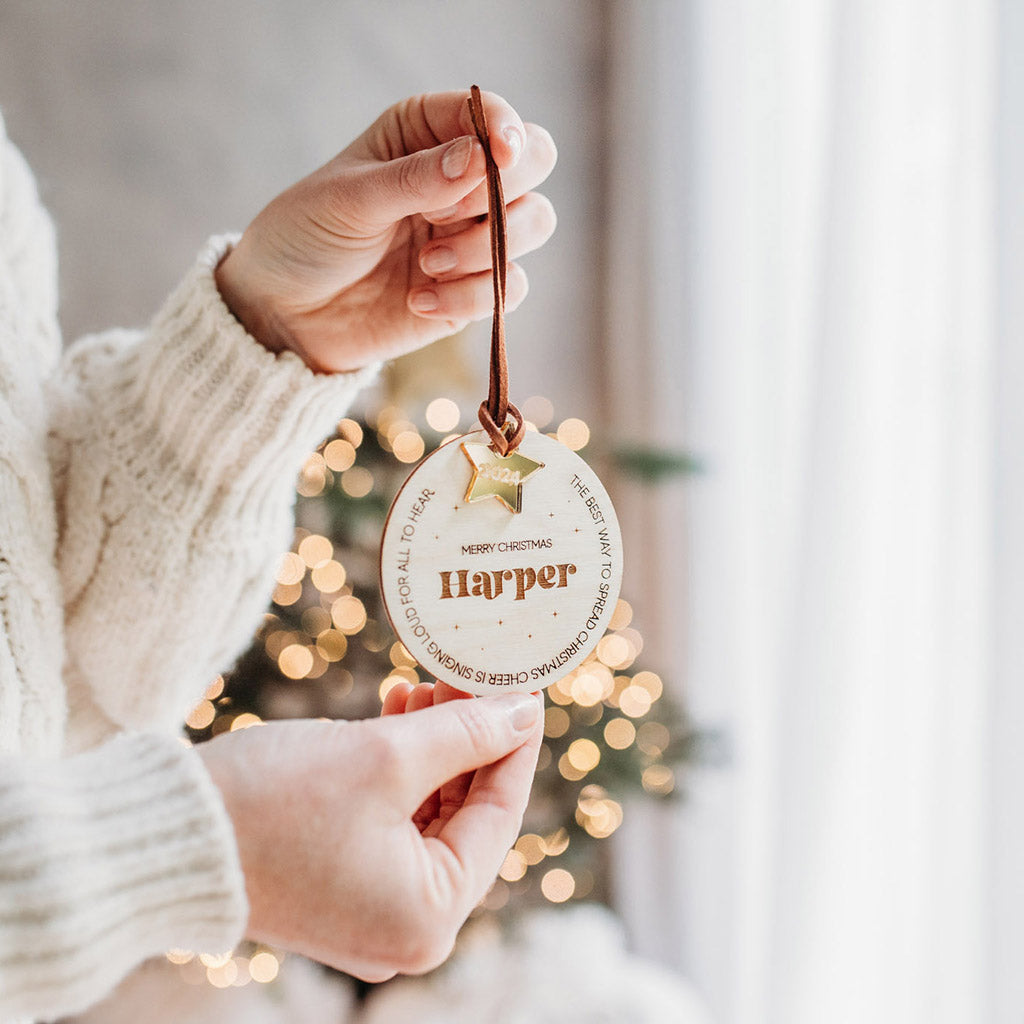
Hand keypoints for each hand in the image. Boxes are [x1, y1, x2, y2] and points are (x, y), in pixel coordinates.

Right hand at [199, 689, 542, 980]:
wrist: (162, 833)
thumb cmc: (273, 803)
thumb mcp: (385, 756)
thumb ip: (465, 732)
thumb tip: (523, 710)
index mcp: (430, 915)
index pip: (500, 811)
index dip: (515, 738)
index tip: (524, 684)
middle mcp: (408, 927)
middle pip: (466, 812)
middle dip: (470, 736)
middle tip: (472, 673)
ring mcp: (372, 909)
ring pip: (430, 811)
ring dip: (435, 747)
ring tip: (429, 685)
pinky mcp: (342, 884)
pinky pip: (394, 822)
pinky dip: (402, 770)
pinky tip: (398, 714)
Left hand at [214, 91, 557, 372]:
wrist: (287, 313)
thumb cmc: (307, 238)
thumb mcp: (350, 199)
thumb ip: (415, 178)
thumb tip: (481, 157)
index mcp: (426, 133)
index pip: (492, 115)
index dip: (505, 132)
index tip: (498, 155)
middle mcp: (460, 179)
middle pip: (535, 162)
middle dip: (503, 191)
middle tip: (447, 216)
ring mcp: (471, 235)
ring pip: (534, 224)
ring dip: (486, 249)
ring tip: (427, 264)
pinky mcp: (474, 289)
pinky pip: (511, 288)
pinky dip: (471, 296)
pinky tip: (419, 299)